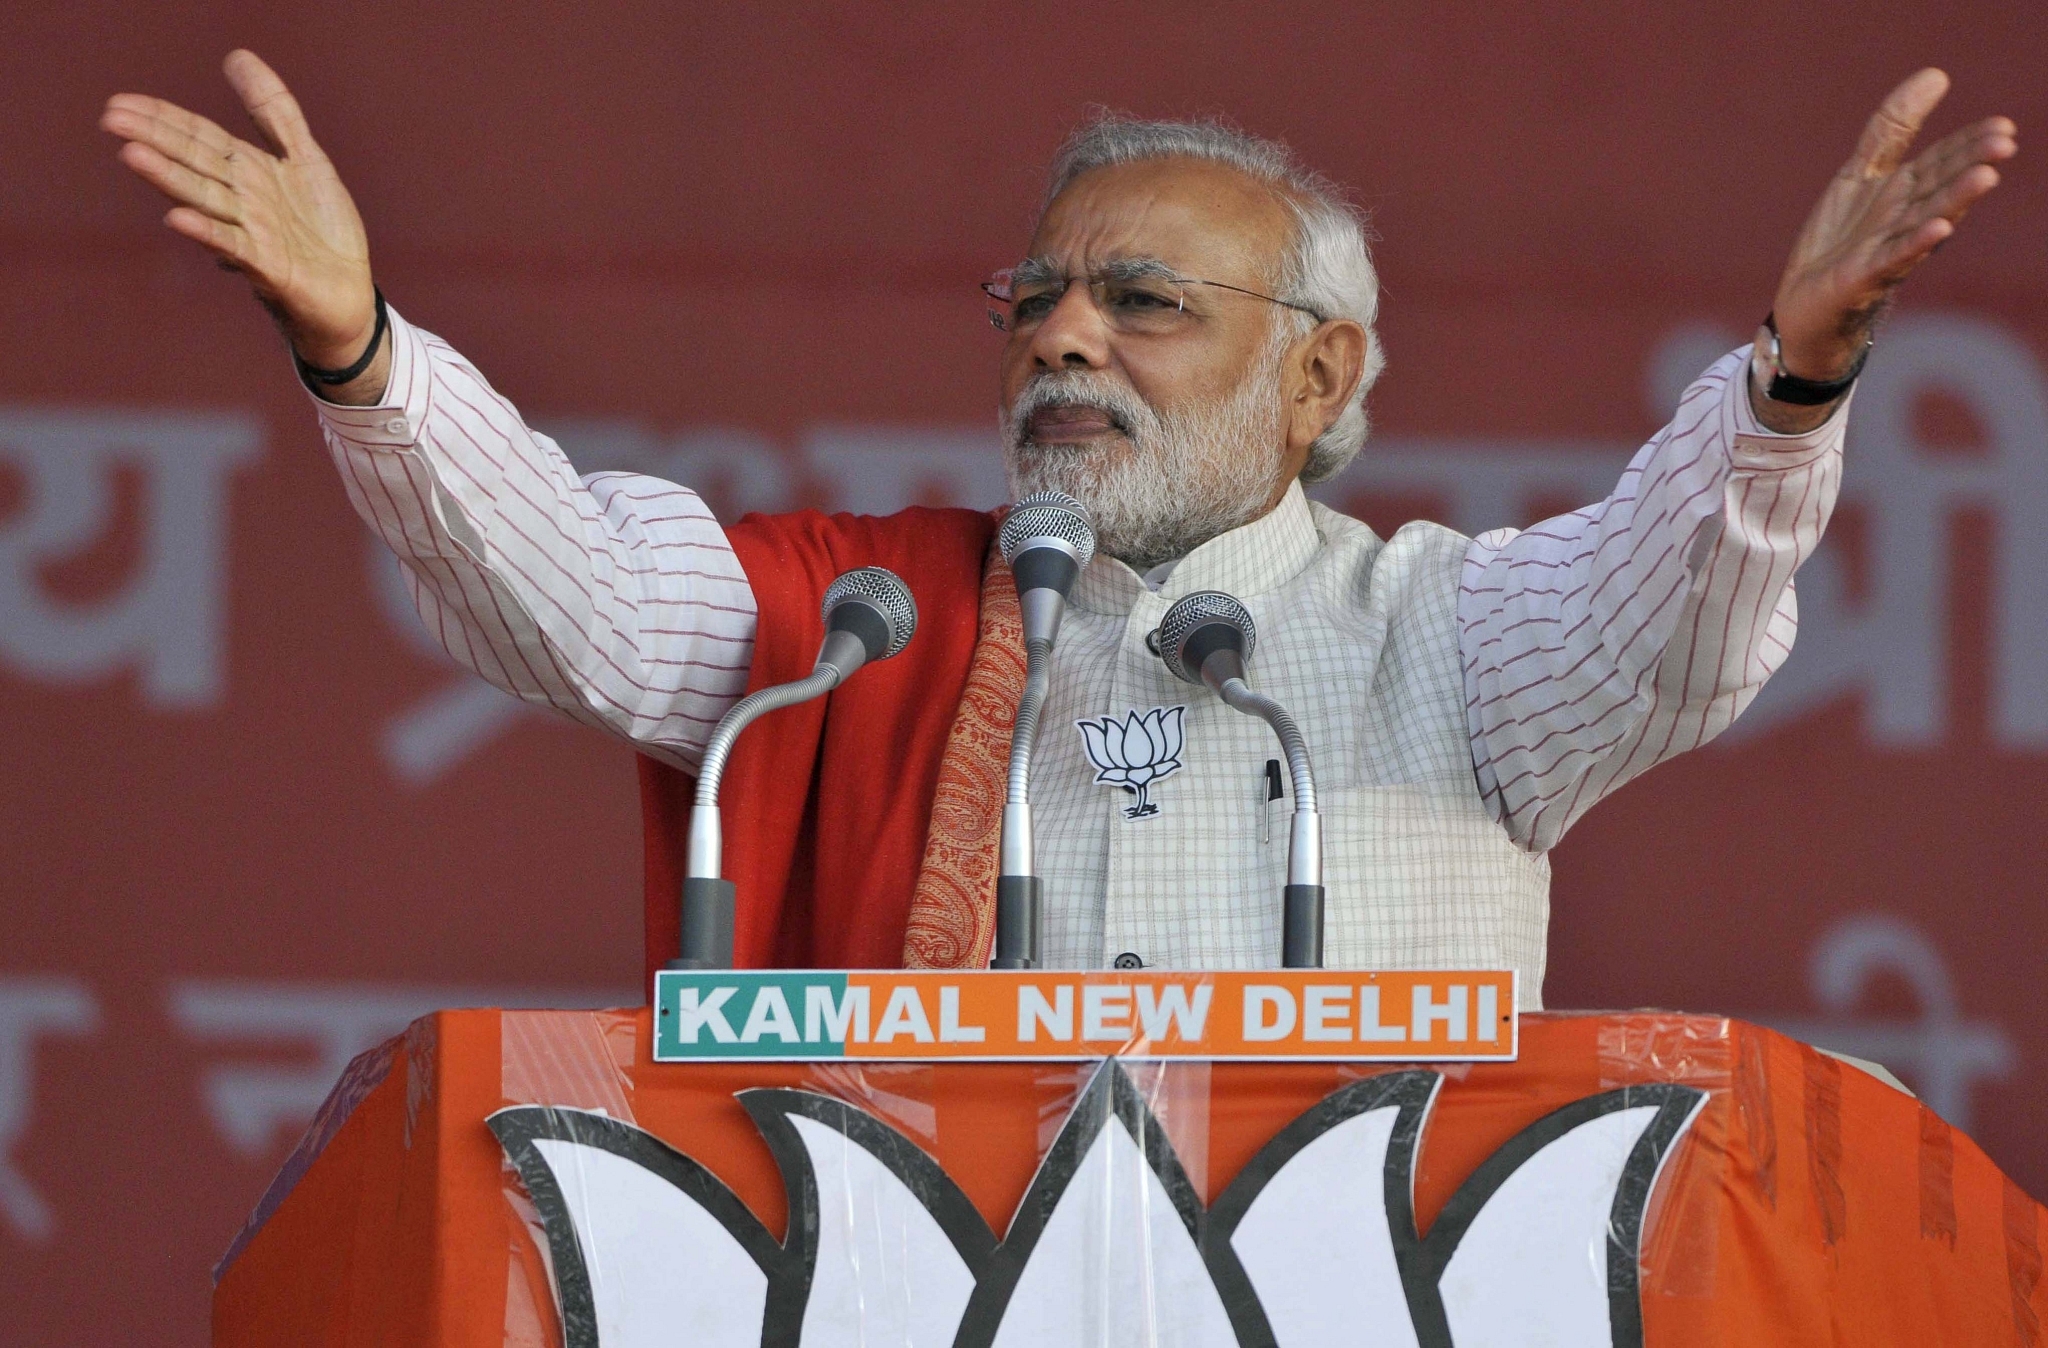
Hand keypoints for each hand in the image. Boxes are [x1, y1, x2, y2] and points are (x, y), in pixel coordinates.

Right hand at [100, 51, 379, 376]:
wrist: (348, 292)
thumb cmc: (323, 228)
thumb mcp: (305, 157)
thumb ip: (273, 110)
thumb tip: (235, 56)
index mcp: (249, 172)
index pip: (199, 137)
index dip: (164, 118)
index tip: (120, 102)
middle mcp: (243, 200)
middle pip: (195, 163)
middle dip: (156, 140)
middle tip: (110, 119)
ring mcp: (253, 233)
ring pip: (207, 199)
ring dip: (170, 178)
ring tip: (131, 155)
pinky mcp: (270, 267)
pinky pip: (235, 245)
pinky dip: (208, 232)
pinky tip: (178, 218)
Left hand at [1770, 69, 2016, 383]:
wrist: (1805, 307)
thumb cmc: (1838, 241)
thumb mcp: (1859, 174)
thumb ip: (1892, 128)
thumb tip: (1937, 74)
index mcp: (1903, 194)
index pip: (1941, 162)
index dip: (1968, 144)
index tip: (2003, 127)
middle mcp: (1902, 221)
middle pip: (1939, 188)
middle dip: (1970, 166)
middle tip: (2004, 143)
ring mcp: (1886, 250)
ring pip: (1925, 221)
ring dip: (1955, 200)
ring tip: (1985, 178)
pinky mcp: (1863, 277)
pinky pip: (1893, 258)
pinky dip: (1916, 244)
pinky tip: (1940, 229)